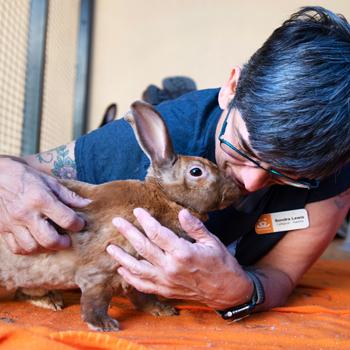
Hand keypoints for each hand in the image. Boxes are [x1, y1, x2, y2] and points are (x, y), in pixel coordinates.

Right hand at [0, 157, 90, 253]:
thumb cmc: (26, 177)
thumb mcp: (50, 181)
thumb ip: (68, 195)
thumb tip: (87, 203)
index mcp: (41, 199)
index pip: (66, 219)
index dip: (78, 224)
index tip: (80, 224)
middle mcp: (26, 213)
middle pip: (49, 239)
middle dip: (63, 243)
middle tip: (68, 239)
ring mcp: (13, 223)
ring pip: (32, 247)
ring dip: (45, 247)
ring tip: (52, 240)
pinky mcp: (3, 229)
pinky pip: (16, 248)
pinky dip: (28, 249)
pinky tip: (36, 242)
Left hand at [107, 207, 252, 308]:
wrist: (227, 291)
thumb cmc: (221, 263)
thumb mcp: (211, 241)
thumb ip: (194, 227)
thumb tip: (181, 212)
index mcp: (183, 252)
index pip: (157, 233)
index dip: (145, 221)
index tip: (137, 211)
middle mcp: (171, 267)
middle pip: (143, 247)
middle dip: (128, 233)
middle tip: (116, 222)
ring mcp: (166, 281)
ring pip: (137, 268)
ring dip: (122, 257)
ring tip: (110, 247)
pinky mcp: (165, 291)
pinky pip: (143, 285)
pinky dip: (130, 278)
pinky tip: (122, 269)